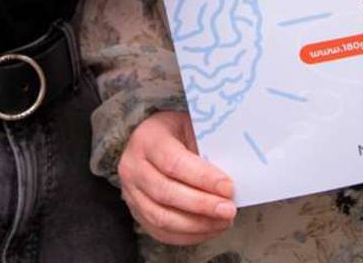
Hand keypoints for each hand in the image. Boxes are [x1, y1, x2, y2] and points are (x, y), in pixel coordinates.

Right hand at [119, 111, 237, 245]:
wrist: (150, 140)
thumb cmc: (176, 132)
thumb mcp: (190, 126)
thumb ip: (206, 148)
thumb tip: (231, 177)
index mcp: (147, 139)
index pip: (174, 163)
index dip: (202, 178)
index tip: (228, 187)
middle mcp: (133, 167)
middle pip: (166, 193)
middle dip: (202, 205)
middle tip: (229, 209)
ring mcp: (131, 193)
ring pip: (161, 218)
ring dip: (197, 224)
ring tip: (223, 222)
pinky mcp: (137, 213)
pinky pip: (160, 232)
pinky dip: (187, 235)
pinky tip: (209, 229)